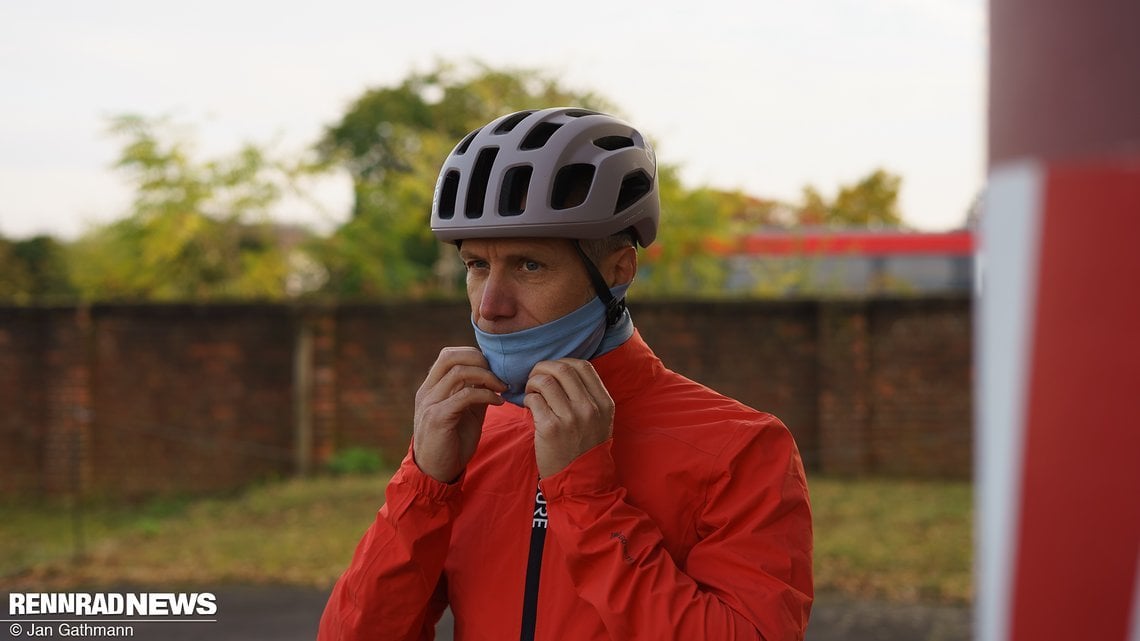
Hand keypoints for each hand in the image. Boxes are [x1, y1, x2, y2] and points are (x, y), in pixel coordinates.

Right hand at [413, 347, 506, 482]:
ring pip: (459, 372)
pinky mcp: (438, 418)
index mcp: (431, 388)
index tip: (494, 370)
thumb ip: (474, 394)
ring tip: (502, 388)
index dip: (473, 355)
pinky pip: (465, 395)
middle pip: (451, 356)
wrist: (435, 473)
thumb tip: (494, 377)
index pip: (448, 355)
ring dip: (487, 377)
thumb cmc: (451, 443)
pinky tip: (499, 402)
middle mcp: (427, 392)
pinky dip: (487, 395)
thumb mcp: (465, 413)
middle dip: (480, 360)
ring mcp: (430, 403)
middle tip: (499, 375)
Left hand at [524, 358, 614, 477]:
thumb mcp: (599, 420)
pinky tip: (528, 406)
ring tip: (531, 392)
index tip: (552, 371)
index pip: (583, 366)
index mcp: (604, 403)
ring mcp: (570, 418)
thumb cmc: (585, 448)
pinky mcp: (550, 428)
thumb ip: (588, 396)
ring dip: (532, 382)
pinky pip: (533, 400)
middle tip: (534, 377)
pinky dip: (527, 398)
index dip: (563, 363)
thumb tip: (561, 371)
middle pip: (562, 369)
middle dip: (543, 368)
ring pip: (545, 382)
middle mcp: (589, 408)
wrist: (580, 481)